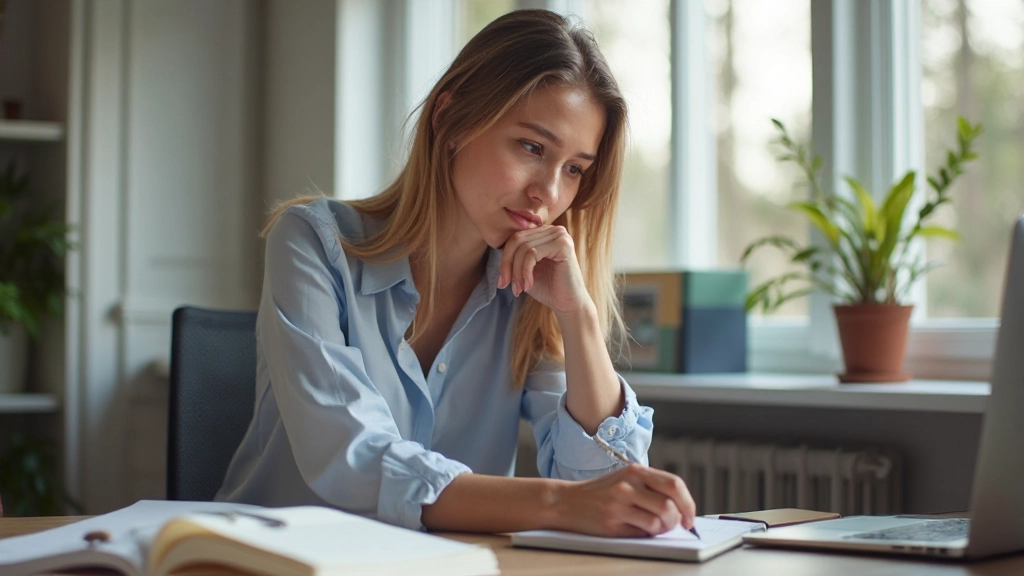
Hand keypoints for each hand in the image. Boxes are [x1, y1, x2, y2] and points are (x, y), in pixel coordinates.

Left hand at [497, 225, 589, 314]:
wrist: (567, 304)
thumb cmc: (547, 288)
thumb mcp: (525, 269)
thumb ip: (514, 255)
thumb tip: (495, 245)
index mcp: (544, 233)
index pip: (515, 238)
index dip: (504, 259)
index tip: (502, 282)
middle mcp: (553, 230)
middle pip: (517, 240)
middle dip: (507, 265)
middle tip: (505, 285)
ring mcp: (560, 235)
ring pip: (523, 248)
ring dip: (516, 272)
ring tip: (518, 289)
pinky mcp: (563, 245)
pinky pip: (532, 253)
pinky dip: (525, 272)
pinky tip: (528, 286)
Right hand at [550, 464, 696, 537]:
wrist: (566, 501)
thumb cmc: (601, 493)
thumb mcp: (626, 479)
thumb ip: (651, 487)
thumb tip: (681, 509)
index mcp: (636, 471)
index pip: (674, 484)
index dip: (688, 503)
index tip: (689, 517)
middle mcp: (628, 485)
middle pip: (670, 505)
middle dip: (678, 519)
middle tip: (676, 525)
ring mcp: (619, 504)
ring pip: (658, 522)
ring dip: (662, 530)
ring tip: (654, 528)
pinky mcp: (612, 523)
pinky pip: (642, 533)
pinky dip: (646, 535)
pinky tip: (638, 530)